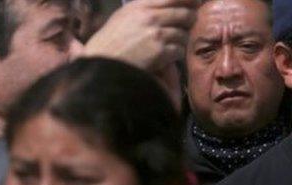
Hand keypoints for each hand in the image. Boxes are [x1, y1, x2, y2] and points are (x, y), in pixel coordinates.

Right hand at [82, 0, 197, 71]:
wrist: (98, 68)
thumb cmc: (105, 45)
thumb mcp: (121, 18)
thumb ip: (143, 9)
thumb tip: (167, 5)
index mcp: (139, 6)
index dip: (190, 0)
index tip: (196, 3)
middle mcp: (150, 16)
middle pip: (185, 13)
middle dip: (188, 21)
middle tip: (185, 28)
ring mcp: (156, 34)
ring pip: (183, 34)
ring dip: (179, 41)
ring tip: (168, 47)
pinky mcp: (160, 52)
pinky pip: (178, 50)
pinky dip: (173, 56)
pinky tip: (163, 59)